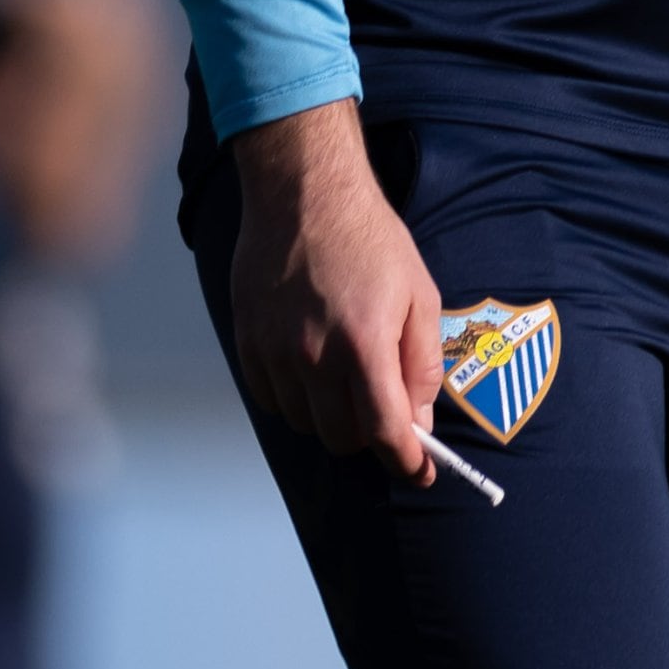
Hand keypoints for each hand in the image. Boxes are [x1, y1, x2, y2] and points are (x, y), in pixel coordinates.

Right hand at [226, 101, 441, 482]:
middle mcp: (314, 356)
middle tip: (387, 410)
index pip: (384, 431)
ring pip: (306, 424)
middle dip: (371, 436)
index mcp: (364, 343)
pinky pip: (272, 401)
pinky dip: (297, 400)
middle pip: (342, 437)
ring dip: (333, 417)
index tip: (421, 472)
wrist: (303, 196)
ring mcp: (274, 353)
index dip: (406, 461)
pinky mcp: (246, 345)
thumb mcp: (420, 293)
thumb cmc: (372, 241)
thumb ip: (422, 363)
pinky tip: (314, 369)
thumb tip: (420, 420)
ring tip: (349, 378)